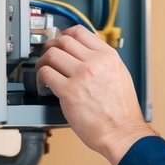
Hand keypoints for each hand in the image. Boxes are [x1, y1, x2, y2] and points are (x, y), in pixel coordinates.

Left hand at [35, 26, 155, 164]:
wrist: (122, 132)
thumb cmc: (122, 112)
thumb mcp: (120, 76)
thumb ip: (104, 63)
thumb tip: (87, 57)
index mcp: (108, 57)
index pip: (80, 32)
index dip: (66, 34)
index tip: (61, 39)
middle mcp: (94, 62)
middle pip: (63, 41)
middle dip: (52, 46)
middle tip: (48, 54)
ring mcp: (81, 76)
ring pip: (52, 55)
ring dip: (43, 61)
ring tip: (44, 69)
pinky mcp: (69, 92)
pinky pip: (46, 74)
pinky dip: (41, 76)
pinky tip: (44, 83)